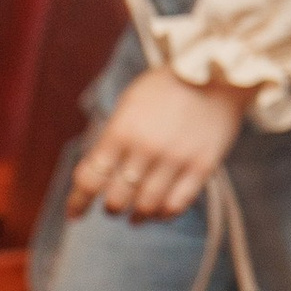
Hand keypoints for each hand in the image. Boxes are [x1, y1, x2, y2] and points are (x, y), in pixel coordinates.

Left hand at [67, 65, 247, 221]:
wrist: (216, 73)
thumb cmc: (165, 88)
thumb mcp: (129, 104)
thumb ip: (112, 138)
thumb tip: (96, 173)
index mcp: (122, 130)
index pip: (90, 178)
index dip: (78, 202)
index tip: (74, 214)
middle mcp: (146, 148)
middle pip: (117, 198)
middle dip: (111, 207)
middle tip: (113, 207)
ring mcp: (176, 159)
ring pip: (147, 206)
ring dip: (136, 216)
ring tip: (135, 217)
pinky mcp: (202, 167)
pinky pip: (177, 204)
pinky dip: (164, 214)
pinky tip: (160, 212)